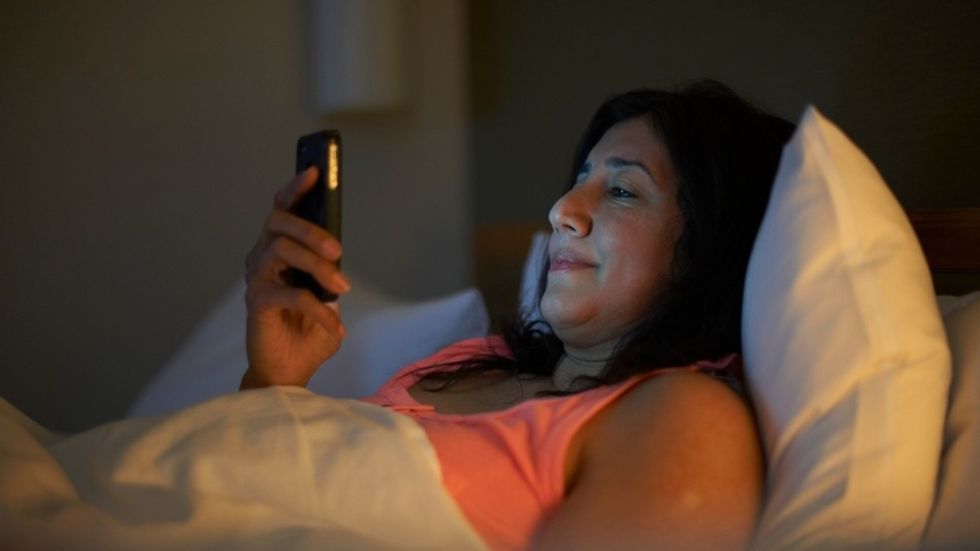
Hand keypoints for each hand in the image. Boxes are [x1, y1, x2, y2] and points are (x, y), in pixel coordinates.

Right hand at [241, 167, 349, 388]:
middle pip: (278, 223)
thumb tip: (337, 248)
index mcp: (278, 251)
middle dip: (311, 230)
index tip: (314, 172)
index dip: (295, 189)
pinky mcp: (257, 304)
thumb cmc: (306, 330)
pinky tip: (336, 325)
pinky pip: (289, 293)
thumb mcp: (326, 294)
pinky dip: (318, 309)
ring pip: (282, 251)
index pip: (281, 210)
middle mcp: (262, 259)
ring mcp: (257, 280)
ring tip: (341, 287)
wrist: (289, 372)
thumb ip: (328, 268)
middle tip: (337, 250)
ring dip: (318, 266)